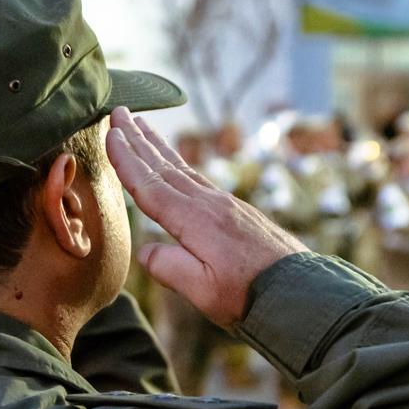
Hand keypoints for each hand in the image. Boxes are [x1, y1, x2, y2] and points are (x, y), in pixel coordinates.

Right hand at [106, 106, 307, 328]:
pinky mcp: (237, 212)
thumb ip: (170, 268)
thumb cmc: (250, 295)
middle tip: (119, 112)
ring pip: (183, 169)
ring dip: (159, 147)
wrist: (299, 291)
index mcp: (195, 221)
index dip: (127, 160)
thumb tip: (146, 250)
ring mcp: (225, 205)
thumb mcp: (203, 291)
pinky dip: (180, 165)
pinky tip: (176, 164)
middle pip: (165, 166)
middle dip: (138, 140)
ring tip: (142, 126)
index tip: (109, 134)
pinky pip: (199, 179)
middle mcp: (209, 204)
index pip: (150, 186)